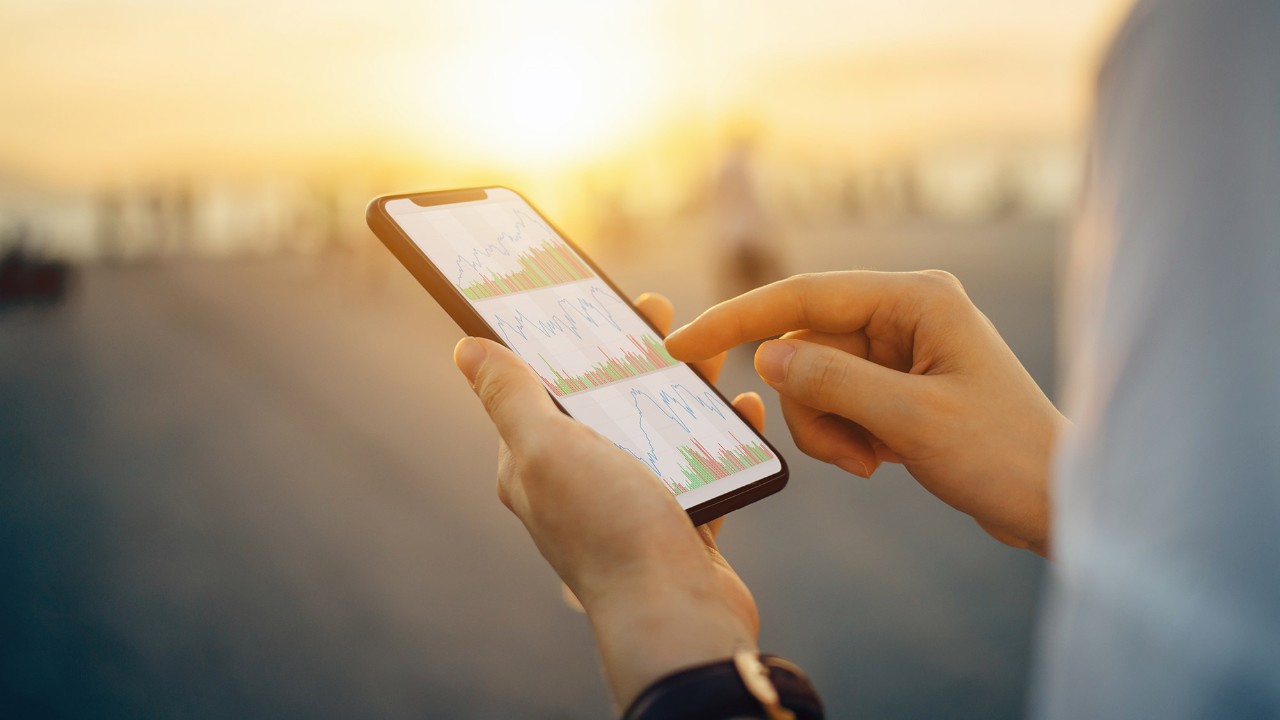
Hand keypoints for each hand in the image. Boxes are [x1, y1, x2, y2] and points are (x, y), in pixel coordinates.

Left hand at [453, 293, 764, 707]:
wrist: (675, 616)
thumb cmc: (608, 529)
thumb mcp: (547, 449)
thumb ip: (511, 397)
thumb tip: (465, 350)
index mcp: (537, 463)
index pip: (541, 386)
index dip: (564, 339)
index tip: (591, 296)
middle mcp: (580, 483)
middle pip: (606, 399)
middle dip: (631, 351)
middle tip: (658, 308)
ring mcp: (633, 502)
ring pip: (659, 425)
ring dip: (682, 384)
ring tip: (710, 349)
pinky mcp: (682, 522)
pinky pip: (705, 463)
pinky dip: (724, 433)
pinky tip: (744, 407)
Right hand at [666, 271, 1067, 555]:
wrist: (1053, 502)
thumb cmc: (1002, 455)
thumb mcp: (912, 420)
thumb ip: (834, 383)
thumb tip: (767, 356)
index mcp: (916, 299)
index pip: (803, 297)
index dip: (737, 319)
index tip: (680, 344)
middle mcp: (904, 311)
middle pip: (804, 346)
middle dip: (811, 407)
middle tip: (851, 456)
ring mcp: (899, 347)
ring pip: (813, 378)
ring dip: (827, 428)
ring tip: (870, 460)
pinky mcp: (896, 381)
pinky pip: (835, 399)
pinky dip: (842, 435)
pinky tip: (881, 458)